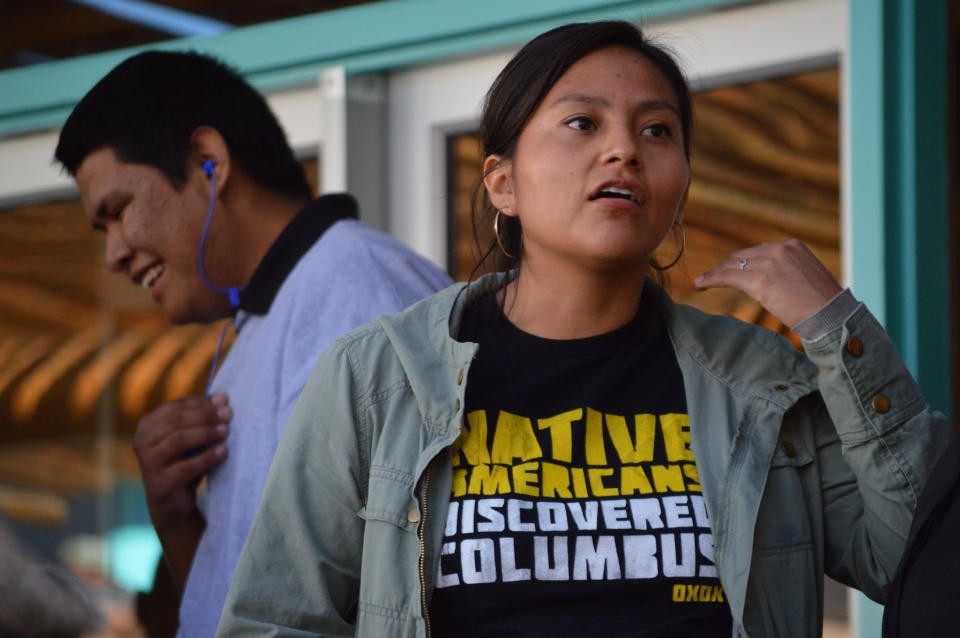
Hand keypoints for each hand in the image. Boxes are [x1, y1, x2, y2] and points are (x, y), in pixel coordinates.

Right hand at [133, 394, 230, 531]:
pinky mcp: (160, 483)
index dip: (201, 402)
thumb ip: (200, 419)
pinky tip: (223, 452)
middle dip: (205, 416)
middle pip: (177, 421)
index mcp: (147, 426)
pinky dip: (207, 458)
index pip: (175, 407)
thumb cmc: (183, 464)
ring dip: (206, 433)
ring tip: (226, 431)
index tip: (224, 400)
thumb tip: (223, 397)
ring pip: (179, 440)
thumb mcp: (189, 439)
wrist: (173, 505)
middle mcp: (142, 442)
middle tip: (228, 415)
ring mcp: (148, 463)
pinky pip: (186, 467)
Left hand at [693, 239, 841, 328]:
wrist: (832, 316)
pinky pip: (727, 276)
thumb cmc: (823, 304)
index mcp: (792, 246)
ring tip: (702, 282)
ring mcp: (768, 263)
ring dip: (715, 273)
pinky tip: (700, 285)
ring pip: (731, 265)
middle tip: (711, 277)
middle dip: (725, 266)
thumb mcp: (806, 277)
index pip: (758, 251)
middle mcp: (778, 249)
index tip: (731, 269)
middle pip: (742, 256)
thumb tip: (771, 280)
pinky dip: (711, 279)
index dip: (740, 261)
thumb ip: (787, 272)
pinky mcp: (758, 280)